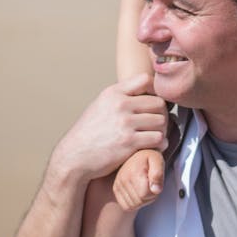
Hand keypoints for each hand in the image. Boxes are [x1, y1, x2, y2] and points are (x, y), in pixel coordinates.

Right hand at [53, 74, 168, 184]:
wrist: (75, 156)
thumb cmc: (89, 132)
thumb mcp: (100, 105)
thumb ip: (121, 96)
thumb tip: (145, 89)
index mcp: (113, 93)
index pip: (146, 80)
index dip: (155, 91)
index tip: (153, 103)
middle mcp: (120, 105)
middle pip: (159, 103)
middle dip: (160, 114)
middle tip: (157, 123)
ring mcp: (125, 124)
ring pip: (161, 121)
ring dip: (161, 130)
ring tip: (155, 135)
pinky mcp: (129, 142)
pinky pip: (158, 138)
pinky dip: (160, 143)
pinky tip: (155, 145)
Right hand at [113, 148, 165, 210]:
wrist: (137, 154)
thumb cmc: (150, 157)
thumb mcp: (158, 160)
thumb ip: (158, 174)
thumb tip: (156, 190)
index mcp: (133, 172)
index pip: (145, 194)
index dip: (154, 191)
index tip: (155, 182)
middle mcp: (122, 179)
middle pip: (139, 201)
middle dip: (149, 196)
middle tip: (151, 184)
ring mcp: (117, 185)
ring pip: (133, 205)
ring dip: (143, 201)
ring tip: (145, 187)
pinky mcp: (116, 190)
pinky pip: (127, 206)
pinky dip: (135, 203)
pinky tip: (139, 192)